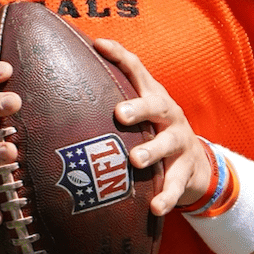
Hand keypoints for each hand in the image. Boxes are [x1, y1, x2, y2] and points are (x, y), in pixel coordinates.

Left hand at [93, 38, 213, 214]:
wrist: (196, 164)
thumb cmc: (154, 133)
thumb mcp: (141, 114)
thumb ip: (110, 102)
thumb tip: (57, 88)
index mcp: (154, 98)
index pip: (138, 70)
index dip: (120, 56)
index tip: (99, 45)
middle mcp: (169, 116)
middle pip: (158, 105)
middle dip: (140, 108)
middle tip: (121, 113)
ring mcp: (180, 144)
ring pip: (169, 144)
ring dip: (152, 150)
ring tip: (136, 160)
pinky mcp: (185, 172)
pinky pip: (176, 185)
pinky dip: (166, 197)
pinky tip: (154, 207)